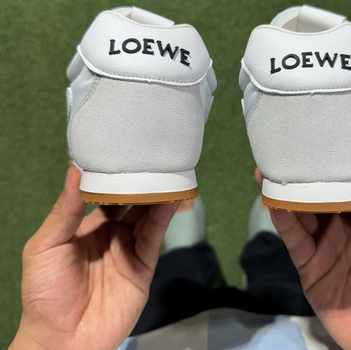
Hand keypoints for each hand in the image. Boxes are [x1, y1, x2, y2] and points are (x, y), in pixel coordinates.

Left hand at [10, 167, 175, 349]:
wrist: (62, 341)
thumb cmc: (44, 293)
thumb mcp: (46, 246)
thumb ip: (64, 211)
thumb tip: (73, 171)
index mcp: (86, 227)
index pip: (105, 195)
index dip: (114, 177)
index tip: (123, 155)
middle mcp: (111, 234)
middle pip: (131, 202)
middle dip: (141, 183)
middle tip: (151, 161)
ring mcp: (128, 249)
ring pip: (147, 216)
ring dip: (157, 196)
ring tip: (167, 174)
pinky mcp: (143, 265)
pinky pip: (155, 236)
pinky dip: (164, 217)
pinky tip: (170, 200)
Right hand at [257, 155, 350, 348]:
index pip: (344, 183)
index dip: (331, 164)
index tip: (316, 141)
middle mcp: (339, 225)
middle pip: (316, 196)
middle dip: (301, 176)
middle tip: (282, 152)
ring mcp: (321, 244)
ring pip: (299, 213)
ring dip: (284, 194)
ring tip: (267, 171)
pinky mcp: (307, 265)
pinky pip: (293, 239)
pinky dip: (283, 221)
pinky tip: (274, 203)